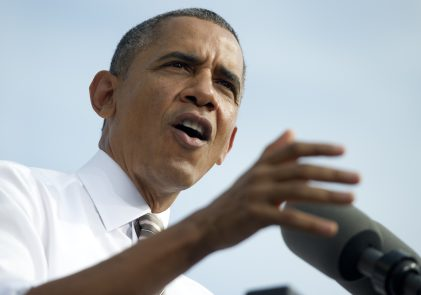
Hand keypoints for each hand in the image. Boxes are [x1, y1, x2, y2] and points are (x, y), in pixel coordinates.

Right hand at [198, 130, 359, 250]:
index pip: (294, 150)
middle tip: (357, 178)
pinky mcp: (255, 215)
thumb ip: (272, 153)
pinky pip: (288, 218)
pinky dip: (312, 223)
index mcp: (261, 165)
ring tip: (351, 200)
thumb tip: (291, 132)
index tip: (342, 151)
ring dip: (328, 196)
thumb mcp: (252, 173)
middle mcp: (260, 176)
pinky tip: (330, 229)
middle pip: (301, 169)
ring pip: (299, 191)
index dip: (318, 148)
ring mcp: (257, 195)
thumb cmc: (233, 201)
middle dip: (332, 173)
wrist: (206, 225)